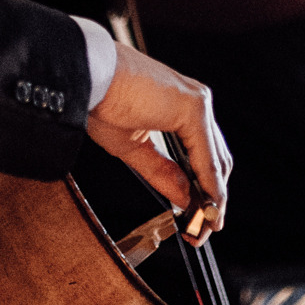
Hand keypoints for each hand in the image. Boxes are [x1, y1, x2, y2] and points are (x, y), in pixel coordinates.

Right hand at [87, 44, 231, 238]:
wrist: (88, 74)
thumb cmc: (100, 100)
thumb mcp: (133, 147)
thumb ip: (163, 172)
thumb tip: (186, 199)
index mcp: (180, 107)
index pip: (204, 155)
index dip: (203, 190)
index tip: (198, 220)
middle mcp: (195, 101)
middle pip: (216, 160)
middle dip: (212, 198)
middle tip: (203, 230)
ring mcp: (197, 102)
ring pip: (216, 160)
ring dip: (213, 197)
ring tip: (204, 225)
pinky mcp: (193, 107)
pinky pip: (206, 156)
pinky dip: (208, 184)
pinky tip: (206, 205)